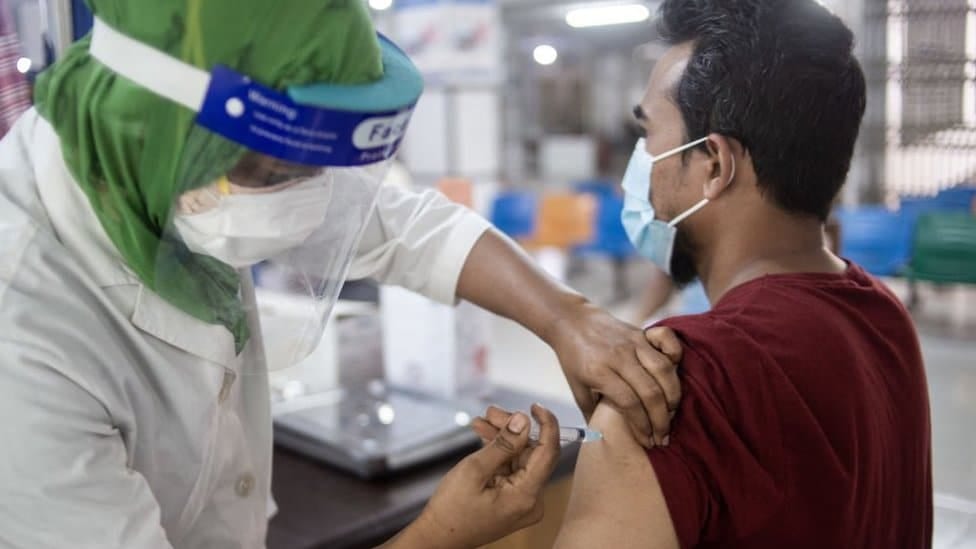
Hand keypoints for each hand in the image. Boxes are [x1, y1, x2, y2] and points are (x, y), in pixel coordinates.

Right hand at [394, 405, 560, 548]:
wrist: (437, 538)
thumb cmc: (451, 509)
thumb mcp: (474, 470)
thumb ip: (503, 444)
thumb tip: (524, 420)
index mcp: (526, 496)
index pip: (549, 452)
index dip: (546, 424)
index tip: (535, 406)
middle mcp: (531, 501)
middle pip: (531, 453)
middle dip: (512, 429)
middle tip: (490, 412)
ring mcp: (522, 503)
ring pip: (520, 459)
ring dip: (502, 439)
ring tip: (481, 421)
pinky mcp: (512, 502)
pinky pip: (512, 470)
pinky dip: (498, 454)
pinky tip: (483, 436)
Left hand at [543, 302, 682, 447]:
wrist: (573, 322)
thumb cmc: (575, 359)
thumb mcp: (577, 388)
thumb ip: (592, 413)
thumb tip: (605, 441)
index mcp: (598, 372)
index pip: (629, 403)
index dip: (642, 425)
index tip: (647, 441)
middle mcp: (618, 356)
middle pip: (650, 391)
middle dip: (661, 419)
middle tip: (663, 436)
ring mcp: (632, 342)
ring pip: (663, 369)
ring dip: (673, 395)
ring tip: (671, 413)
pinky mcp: (642, 332)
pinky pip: (667, 340)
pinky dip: (676, 354)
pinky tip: (675, 373)